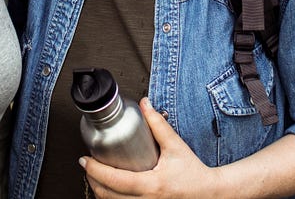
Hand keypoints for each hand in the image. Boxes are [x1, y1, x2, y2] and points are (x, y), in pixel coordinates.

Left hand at [81, 99, 214, 198]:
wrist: (209, 194)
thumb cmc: (193, 173)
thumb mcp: (175, 146)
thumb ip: (158, 125)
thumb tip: (145, 105)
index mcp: (152, 185)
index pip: (115, 181)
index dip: (96, 171)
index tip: (86, 160)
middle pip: (108, 196)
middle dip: (92, 181)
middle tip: (87, 166)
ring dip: (100, 192)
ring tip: (96, 176)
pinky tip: (110, 190)